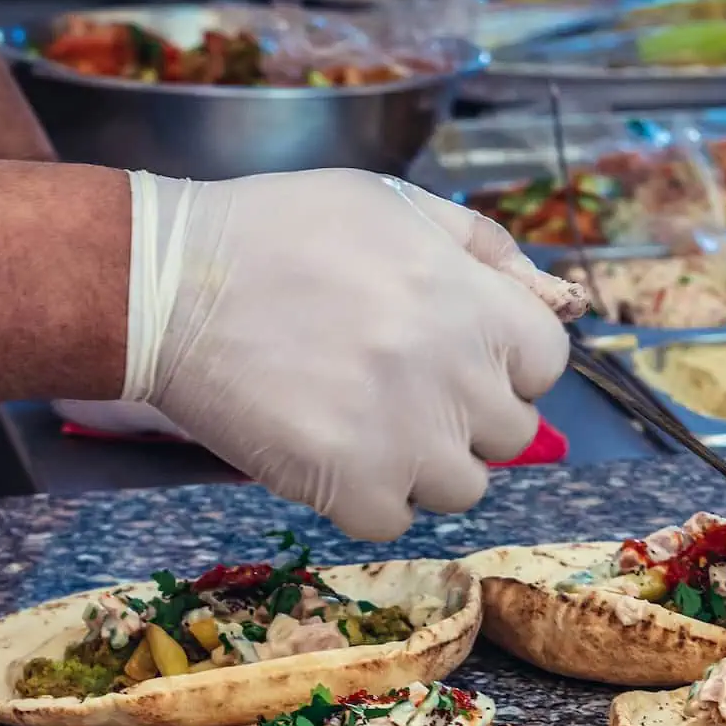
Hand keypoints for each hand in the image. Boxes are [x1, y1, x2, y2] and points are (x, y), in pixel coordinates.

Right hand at [123, 169, 585, 540]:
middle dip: (465, 416)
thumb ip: (483, 248)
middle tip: (398, 388)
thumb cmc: (280, 233)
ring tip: (363, 424)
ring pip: (462, 487)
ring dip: (423, 466)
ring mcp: (409, 437)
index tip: (454, 355)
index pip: (546, 362)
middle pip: (511, 433)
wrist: (172, 284)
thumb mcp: (394, 204)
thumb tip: (552, 298)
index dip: (502, 361)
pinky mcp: (353, 487)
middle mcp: (456, 373)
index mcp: (475, 302)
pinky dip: (366, 500)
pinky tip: (328, 454)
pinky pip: (395, 521)